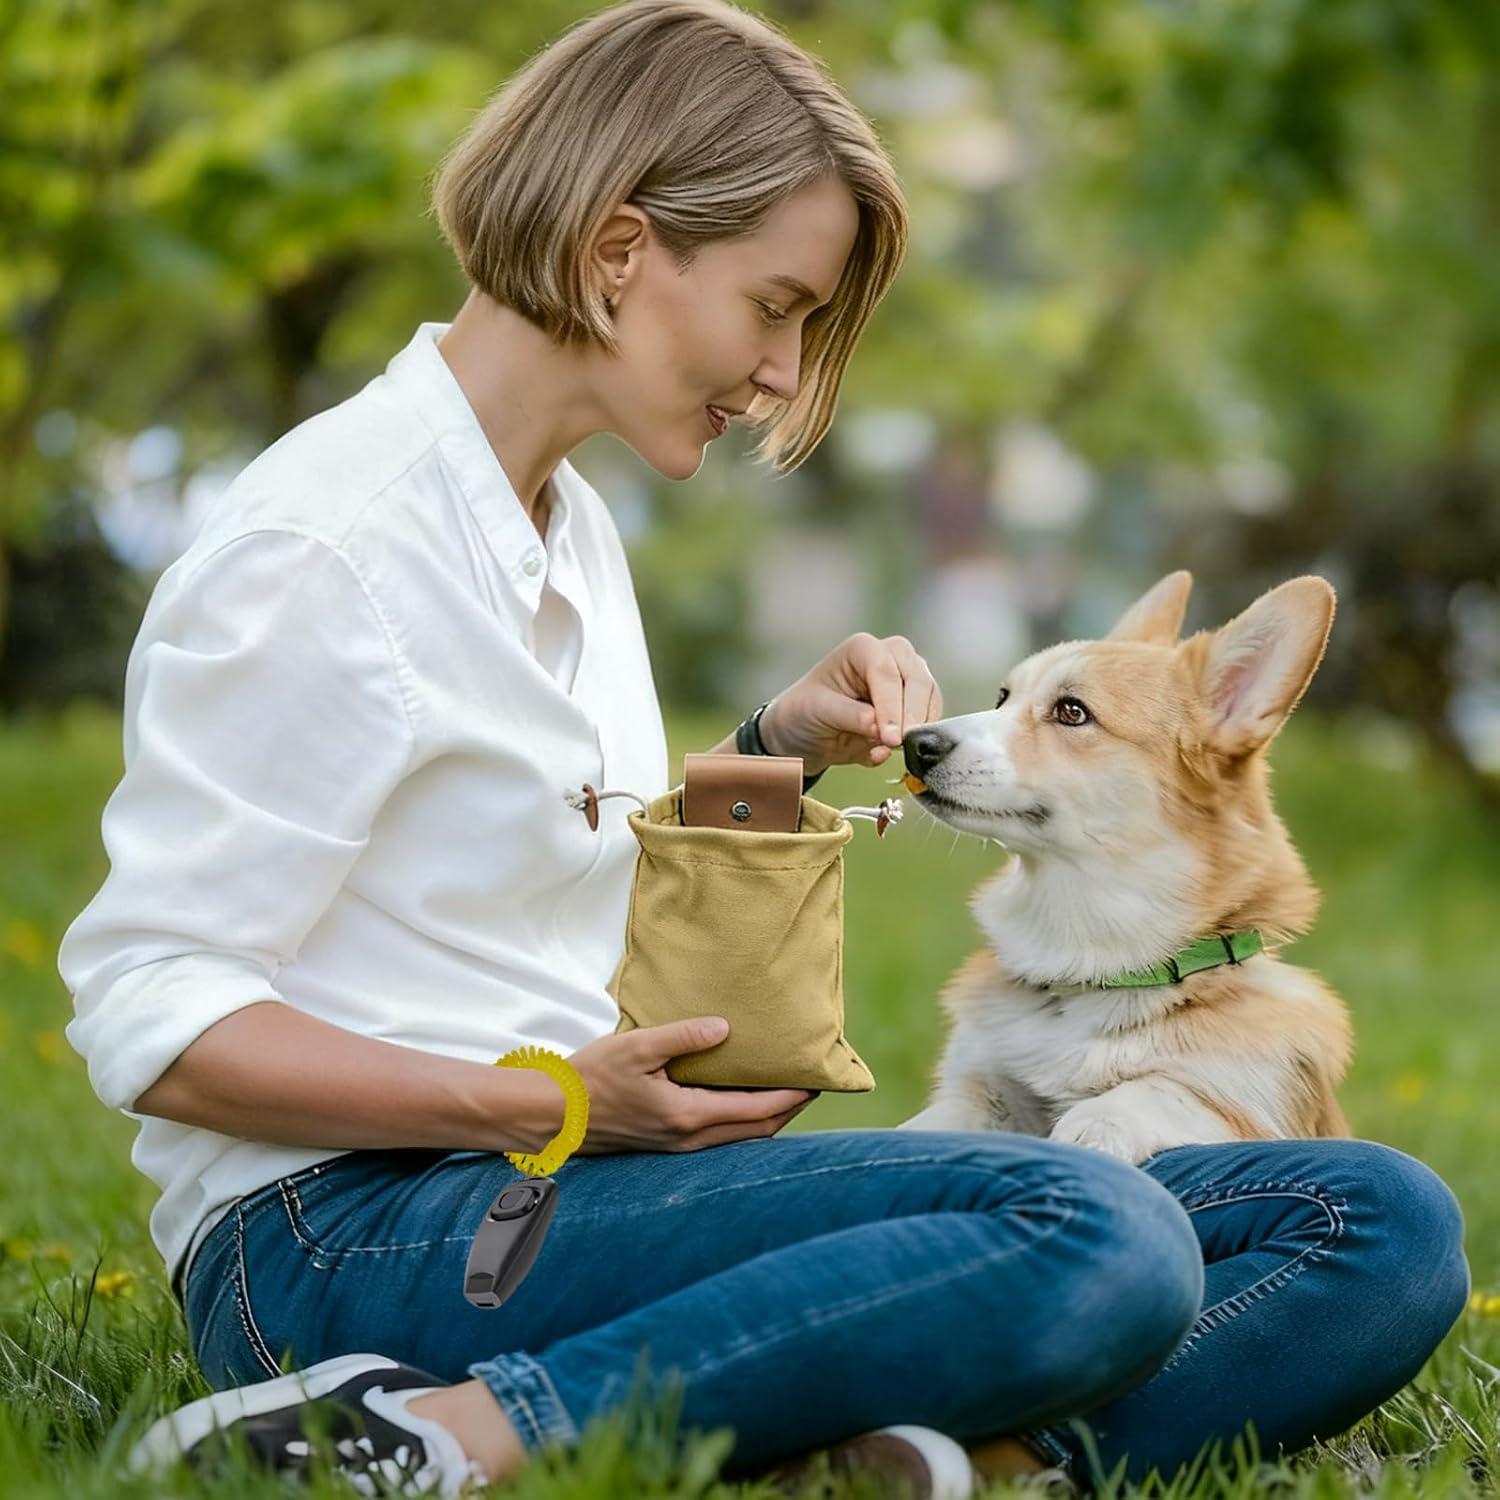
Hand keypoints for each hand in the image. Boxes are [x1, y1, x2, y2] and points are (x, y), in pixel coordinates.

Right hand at [567, 1017, 818, 1153]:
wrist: (553, 1115)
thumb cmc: (591, 1078)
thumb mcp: (638, 1046)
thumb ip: (684, 1036)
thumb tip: (725, 1028)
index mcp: (688, 1116)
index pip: (756, 1111)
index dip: (790, 1098)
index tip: (816, 1082)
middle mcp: (689, 1138)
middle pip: (755, 1132)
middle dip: (787, 1111)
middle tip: (811, 1088)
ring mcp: (676, 1145)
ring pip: (737, 1138)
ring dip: (766, 1119)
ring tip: (784, 1095)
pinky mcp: (665, 1142)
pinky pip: (717, 1137)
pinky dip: (740, 1122)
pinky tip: (739, 1104)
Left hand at [758, 633, 941, 774]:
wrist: (803, 736)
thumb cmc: (804, 712)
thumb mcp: (817, 711)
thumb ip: (850, 716)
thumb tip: (880, 728)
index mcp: (863, 649)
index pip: (887, 672)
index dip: (891, 705)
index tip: (890, 738)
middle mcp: (892, 659)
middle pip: (919, 681)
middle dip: (911, 716)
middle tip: (897, 745)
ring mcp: (907, 683)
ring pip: (931, 701)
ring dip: (916, 729)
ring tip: (887, 750)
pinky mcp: (914, 710)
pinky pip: (929, 723)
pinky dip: (915, 741)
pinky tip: (883, 753)